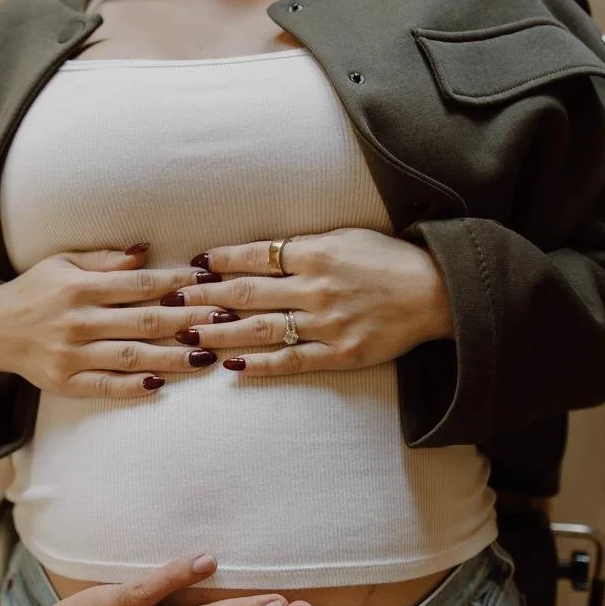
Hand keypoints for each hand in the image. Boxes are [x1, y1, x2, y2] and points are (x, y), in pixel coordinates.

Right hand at [0, 245, 240, 398]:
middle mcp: (77, 320)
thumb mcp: (64, 264)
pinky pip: (105, 386)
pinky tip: (160, 384)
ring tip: (206, 357)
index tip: (210, 283)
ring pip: (130, 356)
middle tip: (223, 321)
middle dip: (187, 321)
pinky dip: (132, 386)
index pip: (139, 285)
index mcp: (80, 286)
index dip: (177, 284)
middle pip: (143, 321)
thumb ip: (105, 260)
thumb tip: (146, 251)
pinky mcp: (65, 382)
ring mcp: (71, 354)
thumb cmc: (36, 291)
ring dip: (171, 357)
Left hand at [159, 228, 454, 375]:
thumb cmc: (386, 261)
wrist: (434, 293)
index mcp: (315, 254)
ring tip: (189, 336)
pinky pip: (292, 361)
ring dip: (222, 333)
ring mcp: (327, 324)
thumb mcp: (343, 239)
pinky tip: (233, 367)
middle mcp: (316, 288)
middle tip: (172, 301)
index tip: (193, 266)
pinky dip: (261, 364)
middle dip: (206, 298)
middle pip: (248, 294)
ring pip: (263, 330)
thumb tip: (258, 255)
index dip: (220, 262)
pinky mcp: (340, 354)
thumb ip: (302, 248)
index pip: (255, 257)